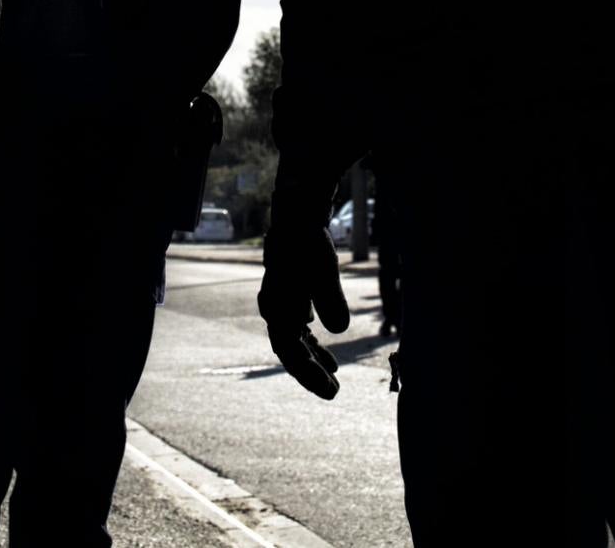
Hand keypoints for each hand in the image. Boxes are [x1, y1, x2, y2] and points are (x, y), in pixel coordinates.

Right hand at [259, 209, 349, 399]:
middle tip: (333, 393)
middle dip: (310, 374)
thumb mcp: (323, 268)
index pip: (289, 351)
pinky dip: (313, 345)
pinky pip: (300, 332)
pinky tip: (328, 358)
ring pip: (295, 344)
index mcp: (277, 307)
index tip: (328, 389)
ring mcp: (281, 308)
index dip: (308, 373)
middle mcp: (275, 311)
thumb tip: (340, 329)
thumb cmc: (309, 243)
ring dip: (313, 361)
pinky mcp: (291, 302)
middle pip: (290, 352)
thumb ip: (330, 298)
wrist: (297, 221)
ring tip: (333, 380)